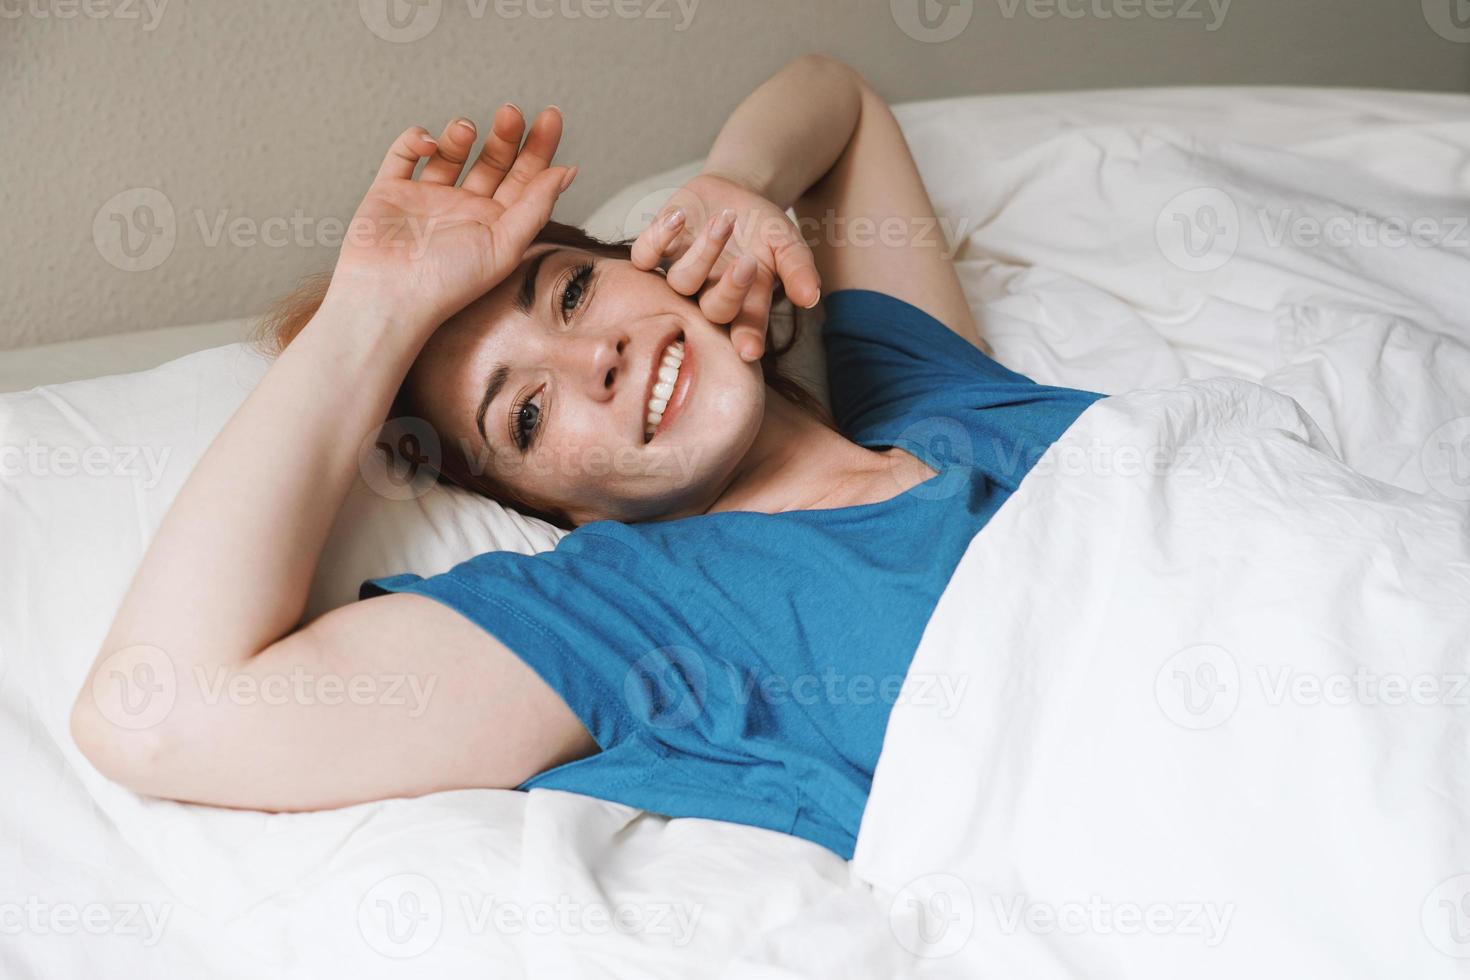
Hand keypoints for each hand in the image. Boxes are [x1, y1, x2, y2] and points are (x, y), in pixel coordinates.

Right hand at [328, 105, 575, 333]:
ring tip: (467, 129)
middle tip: (511, 112)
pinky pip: (404, 155)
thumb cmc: (447, 283)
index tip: (551, 116)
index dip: (540, 147)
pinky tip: (428, 143)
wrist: (388, 297)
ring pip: (450, 153)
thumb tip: (567, 171)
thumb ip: (536, 205)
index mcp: (496, 225)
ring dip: (460, 134)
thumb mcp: (505, 244)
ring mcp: (426, 199)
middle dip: (505, 134)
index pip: (525, 179)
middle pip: (492, 160)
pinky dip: (416, 139)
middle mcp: (464, 210)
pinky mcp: (390, 191)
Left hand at [630, 172, 820, 361]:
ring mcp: (681, 275)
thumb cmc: (763, 227)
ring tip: (726, 217)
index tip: (750, 350)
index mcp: (745, 302)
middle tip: (749, 263)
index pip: (745, 329)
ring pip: (682, 281)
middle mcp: (710, 295)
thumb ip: (798, 269)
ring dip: (705, 249)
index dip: (746, 338)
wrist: (732, 194)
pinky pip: (644, 257)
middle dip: (730, 290)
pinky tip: (679, 216)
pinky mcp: (656, 252)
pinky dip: (658, 237)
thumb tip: (811, 297)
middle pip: (712, 311)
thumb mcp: (787, 242)